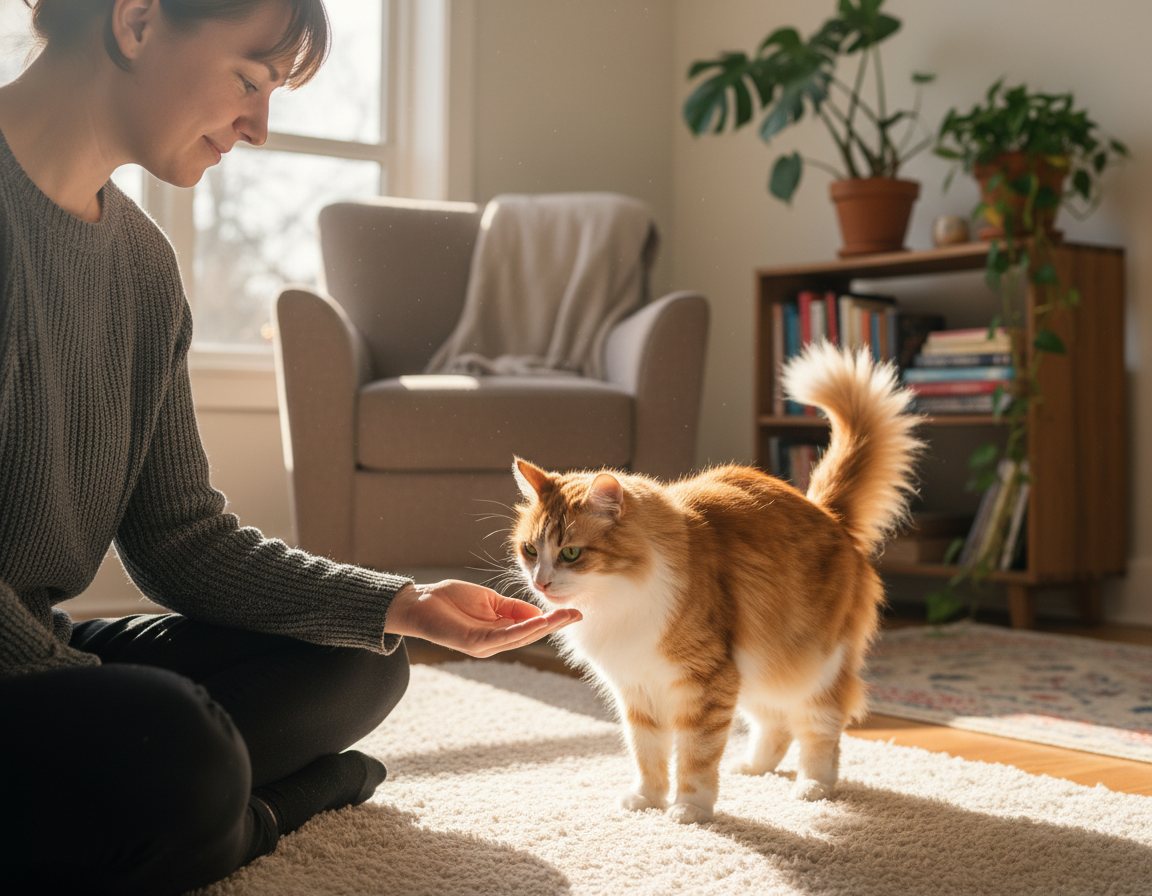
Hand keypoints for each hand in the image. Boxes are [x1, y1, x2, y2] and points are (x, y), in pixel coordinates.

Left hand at [384, 580, 580, 657]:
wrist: (420, 602)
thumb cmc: (450, 599)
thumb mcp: (488, 600)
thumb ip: (511, 607)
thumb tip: (538, 614)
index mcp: (498, 630)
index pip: (530, 626)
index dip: (552, 620)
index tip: (573, 611)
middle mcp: (494, 642)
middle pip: (530, 634)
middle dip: (554, 625)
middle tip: (576, 615)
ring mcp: (485, 645)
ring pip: (520, 638)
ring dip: (544, 628)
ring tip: (563, 617)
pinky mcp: (474, 643)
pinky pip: (503, 637)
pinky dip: (522, 630)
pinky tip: (537, 623)